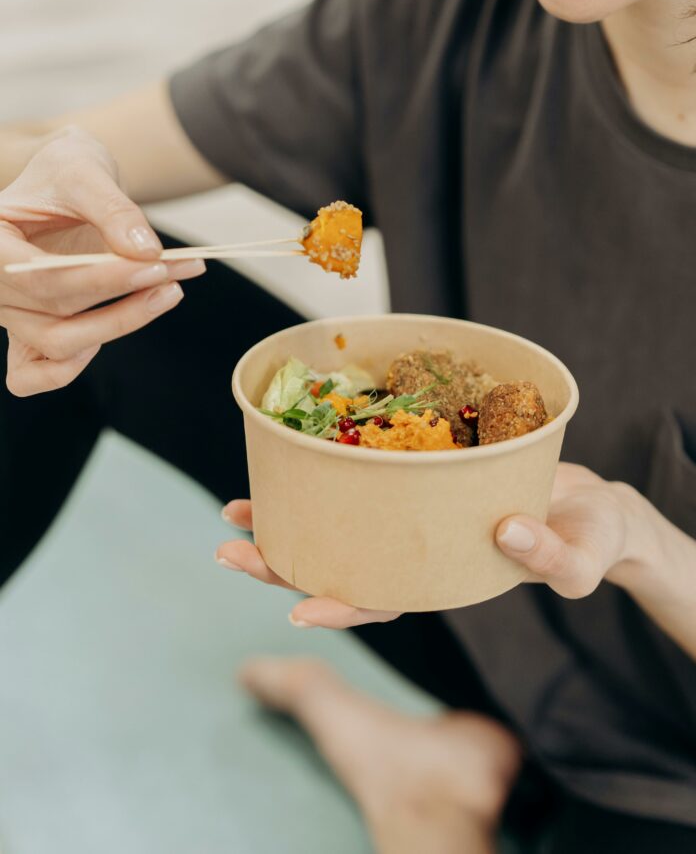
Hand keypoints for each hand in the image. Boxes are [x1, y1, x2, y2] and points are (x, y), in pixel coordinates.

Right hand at [0, 125, 204, 395]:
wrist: (64, 184)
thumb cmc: (64, 171)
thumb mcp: (85, 170)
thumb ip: (113, 209)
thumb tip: (146, 253)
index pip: (36, 277)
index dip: (98, 279)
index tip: (153, 265)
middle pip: (52, 314)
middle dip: (120, 300)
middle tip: (172, 273)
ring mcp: (9, 314)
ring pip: (58, 346)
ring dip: (118, 325)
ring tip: (170, 290)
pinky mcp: (29, 332)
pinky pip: (35, 374)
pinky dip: (73, 366)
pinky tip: (123, 321)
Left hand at [218, 462, 644, 626]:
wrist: (588, 501)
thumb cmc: (588, 538)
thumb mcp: (582, 554)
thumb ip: (552, 557)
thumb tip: (509, 533)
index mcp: (444, 579)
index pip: (384, 600)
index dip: (341, 606)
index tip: (298, 609)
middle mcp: (415, 551)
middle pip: (341, 566)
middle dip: (282, 564)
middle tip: (228, 551)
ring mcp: (409, 518)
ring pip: (337, 526)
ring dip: (285, 520)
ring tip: (234, 510)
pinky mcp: (414, 479)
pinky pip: (361, 479)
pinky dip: (324, 470)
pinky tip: (291, 455)